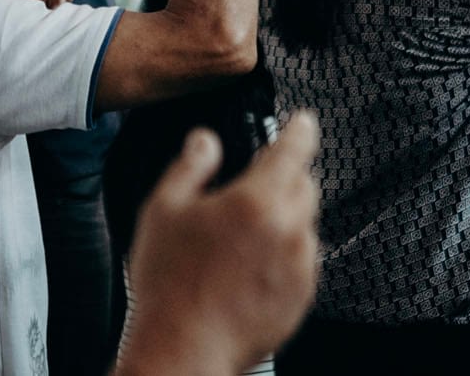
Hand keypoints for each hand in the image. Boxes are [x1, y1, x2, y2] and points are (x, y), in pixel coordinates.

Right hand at [119, 113, 321, 375]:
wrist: (184, 347)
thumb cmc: (169, 283)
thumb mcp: (164, 210)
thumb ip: (191, 166)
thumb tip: (206, 141)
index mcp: (256, 201)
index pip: (294, 151)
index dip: (301, 130)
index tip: (304, 122)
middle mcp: (288, 231)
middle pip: (305, 186)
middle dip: (286, 176)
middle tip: (253, 185)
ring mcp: (300, 268)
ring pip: (305, 224)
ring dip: (285, 217)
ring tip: (242, 236)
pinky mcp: (302, 298)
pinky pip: (303, 261)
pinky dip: (286, 253)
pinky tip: (249, 266)